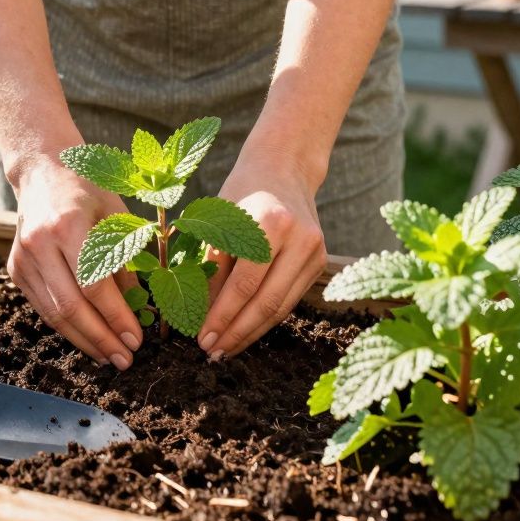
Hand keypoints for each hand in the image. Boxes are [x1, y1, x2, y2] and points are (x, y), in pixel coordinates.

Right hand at [6, 156, 142, 369]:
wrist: (43, 171)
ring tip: (109, 357)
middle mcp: (39, 244)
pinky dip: (67, 327)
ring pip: (54, 314)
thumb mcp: (118, 217)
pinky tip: (88, 339)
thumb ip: (126, 262)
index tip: (137, 340)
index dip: (116, 318)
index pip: (94, 286)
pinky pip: (43, 307)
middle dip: (101, 339)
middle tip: (125, 359)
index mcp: (67, 225)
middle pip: (71, 307)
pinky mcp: (16, 269)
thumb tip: (141, 312)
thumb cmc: (88, 191)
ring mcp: (22, 258)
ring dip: (84, 341)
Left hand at [198, 155, 327, 359]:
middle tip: (211, 353)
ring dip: (251, 332)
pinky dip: (265, 319)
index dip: (222, 315)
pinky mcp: (320, 262)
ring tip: (225, 349)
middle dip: (236, 332)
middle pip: (267, 302)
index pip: (244, 283)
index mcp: (271, 222)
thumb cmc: (241, 193)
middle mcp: (300, 238)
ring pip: (281, 307)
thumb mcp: (217, 220)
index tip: (200, 337)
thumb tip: (199, 315)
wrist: (283, 168)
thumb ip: (210, 266)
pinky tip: (244, 332)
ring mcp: (315, 251)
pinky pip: (289, 300)